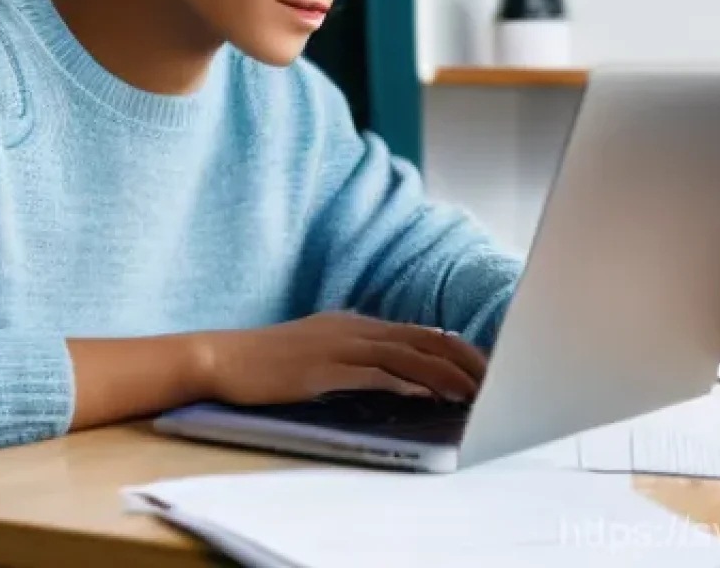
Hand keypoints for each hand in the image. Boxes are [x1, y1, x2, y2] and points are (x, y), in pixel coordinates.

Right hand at [192, 311, 487, 406]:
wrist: (224, 358)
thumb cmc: (269, 361)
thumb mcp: (319, 350)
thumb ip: (355, 355)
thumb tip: (399, 373)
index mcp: (354, 324)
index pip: (419, 332)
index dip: (456, 349)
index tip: (484, 367)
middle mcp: (352, 328)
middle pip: (422, 338)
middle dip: (463, 359)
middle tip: (494, 380)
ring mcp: (338, 346)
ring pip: (405, 353)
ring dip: (444, 373)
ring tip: (475, 391)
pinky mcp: (323, 369)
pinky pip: (373, 373)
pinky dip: (404, 382)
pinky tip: (425, 394)